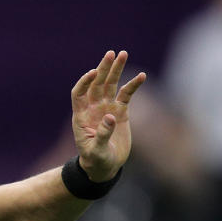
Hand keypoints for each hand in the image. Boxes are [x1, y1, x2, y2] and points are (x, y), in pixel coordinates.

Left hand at [70, 50, 145, 180]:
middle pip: (96, 84)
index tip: (94, 73)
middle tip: (112, 54)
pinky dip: (133, 85)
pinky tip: (142, 76)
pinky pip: (126, 95)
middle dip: (103, 68)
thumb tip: (110, 117)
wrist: (104, 167)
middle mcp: (93, 109)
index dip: (85, 81)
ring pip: (111, 85)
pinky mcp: (120, 112)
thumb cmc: (95, 161)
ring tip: (123, 53)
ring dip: (116, 70)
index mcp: (81, 116)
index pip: (79, 93)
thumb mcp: (96, 151)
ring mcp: (107, 108)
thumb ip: (102, 135)